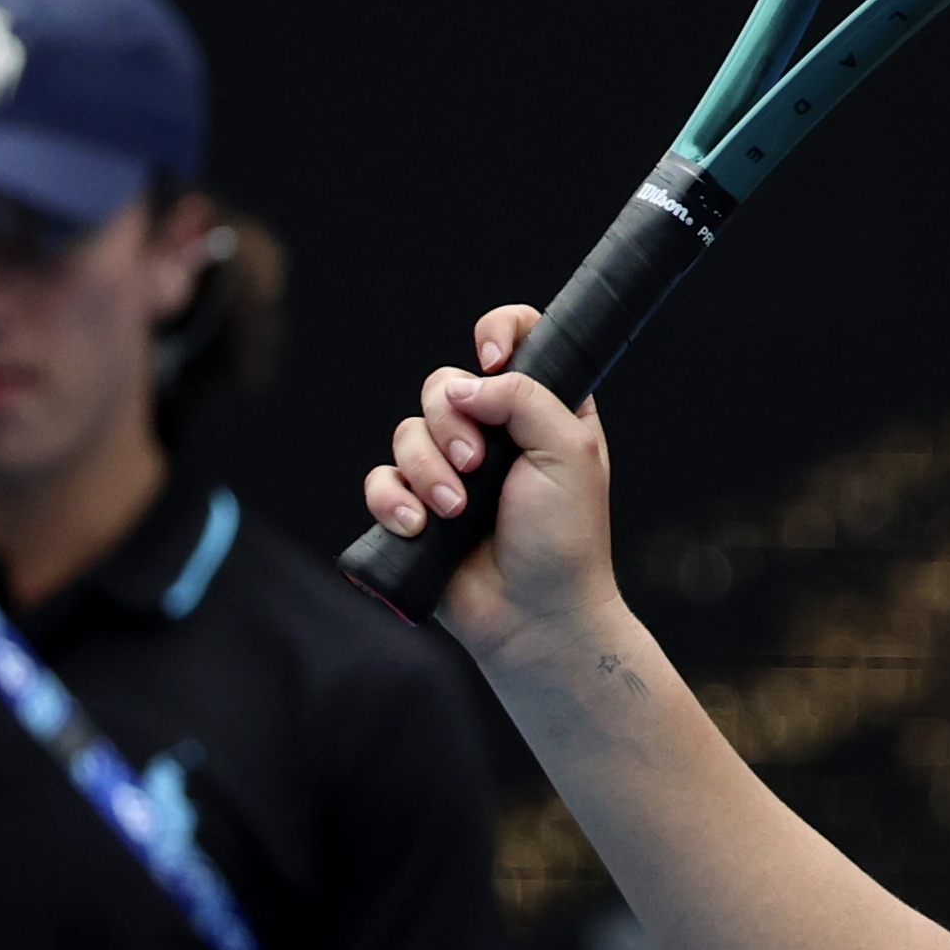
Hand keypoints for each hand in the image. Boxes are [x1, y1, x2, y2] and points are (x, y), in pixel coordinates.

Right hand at [364, 305, 623, 655]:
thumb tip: (465, 382)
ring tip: (454, 511)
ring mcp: (452, 470)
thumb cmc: (566, 537)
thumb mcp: (568, 451)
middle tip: (477, 465)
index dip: (496, 334)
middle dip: (451, 423)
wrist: (535, 615)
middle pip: (443, 384)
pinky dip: (394, 501)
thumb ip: (524, 397)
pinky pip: (381, 480)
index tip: (491, 361)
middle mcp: (494, 432)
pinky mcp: (416, 508)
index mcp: (542, 408)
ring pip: (407, 432)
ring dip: (427, 472)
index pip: (514, 337)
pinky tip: (420, 527)